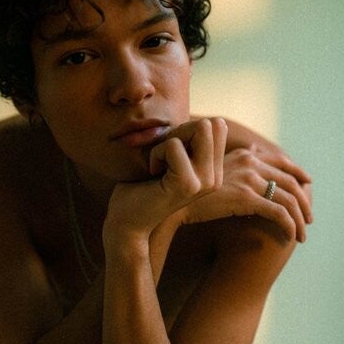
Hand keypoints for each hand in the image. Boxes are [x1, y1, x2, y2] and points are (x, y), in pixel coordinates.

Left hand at [104, 118, 227, 238]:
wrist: (127, 222)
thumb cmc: (142, 186)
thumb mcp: (172, 157)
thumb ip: (191, 141)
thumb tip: (214, 120)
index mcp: (215, 172)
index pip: (217, 125)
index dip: (187, 129)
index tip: (169, 153)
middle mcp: (215, 178)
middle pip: (210, 124)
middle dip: (179, 132)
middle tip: (162, 157)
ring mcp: (204, 182)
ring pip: (198, 129)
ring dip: (167, 141)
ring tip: (157, 165)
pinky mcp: (187, 184)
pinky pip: (172, 145)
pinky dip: (155, 153)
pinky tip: (152, 172)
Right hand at [178, 144, 312, 241]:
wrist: (172, 200)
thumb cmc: (190, 190)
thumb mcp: (213, 172)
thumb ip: (233, 166)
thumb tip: (249, 165)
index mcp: (244, 154)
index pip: (280, 160)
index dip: (297, 172)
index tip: (307, 184)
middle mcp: (249, 162)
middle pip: (290, 180)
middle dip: (303, 201)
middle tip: (308, 218)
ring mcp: (248, 179)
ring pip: (288, 198)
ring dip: (299, 218)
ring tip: (301, 234)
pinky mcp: (245, 198)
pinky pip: (278, 212)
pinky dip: (289, 225)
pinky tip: (290, 236)